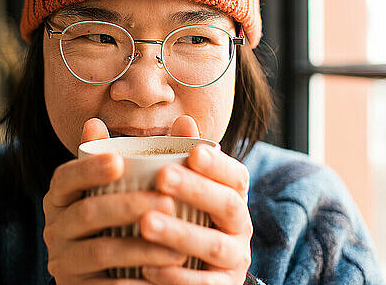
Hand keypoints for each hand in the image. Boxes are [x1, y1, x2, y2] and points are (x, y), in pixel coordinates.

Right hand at [43, 118, 187, 283]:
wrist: (115, 274)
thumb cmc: (127, 218)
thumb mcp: (131, 187)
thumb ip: (156, 157)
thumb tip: (185, 120)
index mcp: (63, 196)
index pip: (66, 177)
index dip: (88, 168)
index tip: (118, 160)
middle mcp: (56, 227)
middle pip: (86, 214)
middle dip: (127, 207)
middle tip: (166, 203)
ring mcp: (64, 260)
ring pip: (99, 252)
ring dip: (140, 248)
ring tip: (178, 246)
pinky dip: (136, 283)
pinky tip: (166, 276)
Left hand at [140, 115, 252, 283]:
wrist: (196, 272)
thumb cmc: (184, 216)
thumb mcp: (182, 187)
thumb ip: (177, 154)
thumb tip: (180, 116)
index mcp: (232, 196)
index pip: (236, 176)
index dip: (218, 164)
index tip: (194, 152)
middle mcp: (240, 225)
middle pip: (227, 205)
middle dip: (196, 190)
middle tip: (162, 178)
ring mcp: (234, 259)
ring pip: (214, 246)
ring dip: (181, 233)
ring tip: (145, 223)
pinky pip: (205, 284)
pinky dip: (177, 276)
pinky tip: (147, 267)